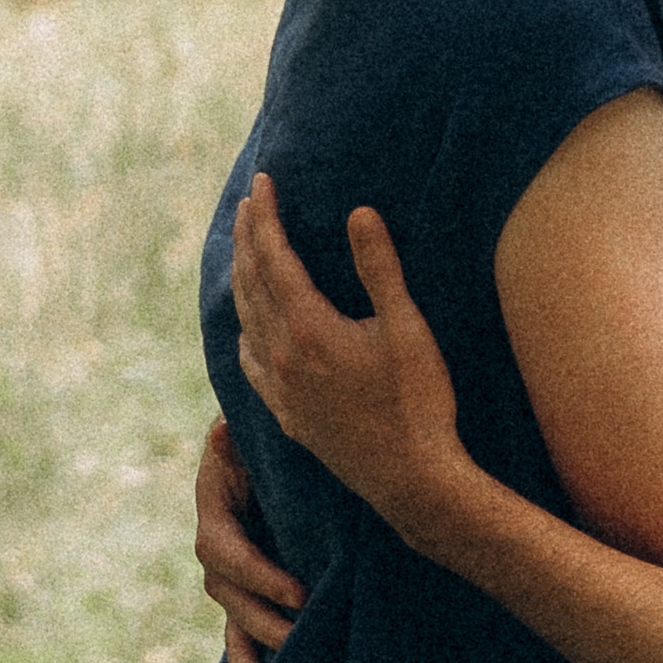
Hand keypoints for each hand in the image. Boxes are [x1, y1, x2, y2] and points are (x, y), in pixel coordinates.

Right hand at [193, 416, 304, 662]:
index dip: (256, 575)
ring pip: (231, 620)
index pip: (222, 549)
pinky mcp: (252, 590)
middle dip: (262, 620)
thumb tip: (223, 431)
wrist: (287, 436)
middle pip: (225, 592)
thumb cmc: (281, 422)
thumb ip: (244, 431)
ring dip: (249, 658)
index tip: (299, 594)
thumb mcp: (262, 422)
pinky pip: (242, 636)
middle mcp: (219, 539)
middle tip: (304, 636)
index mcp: (216, 499)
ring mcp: (234, 570)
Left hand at [232, 174, 464, 536]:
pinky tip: (247, 332)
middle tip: (247, 203)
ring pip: (246, 321)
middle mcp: (283, 357)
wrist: (411, 480)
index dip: (265, 217)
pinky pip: (251, 365)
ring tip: (244, 251)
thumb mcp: (407, 328)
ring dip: (242, 280)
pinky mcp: (289, 416)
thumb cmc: (419, 401)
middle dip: (247, 238)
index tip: (262, 183)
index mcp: (309, 329)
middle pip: (252, 283)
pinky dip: (245, 334)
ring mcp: (282, 390)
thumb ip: (379, 268)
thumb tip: (359, 212)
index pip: (274, 258)